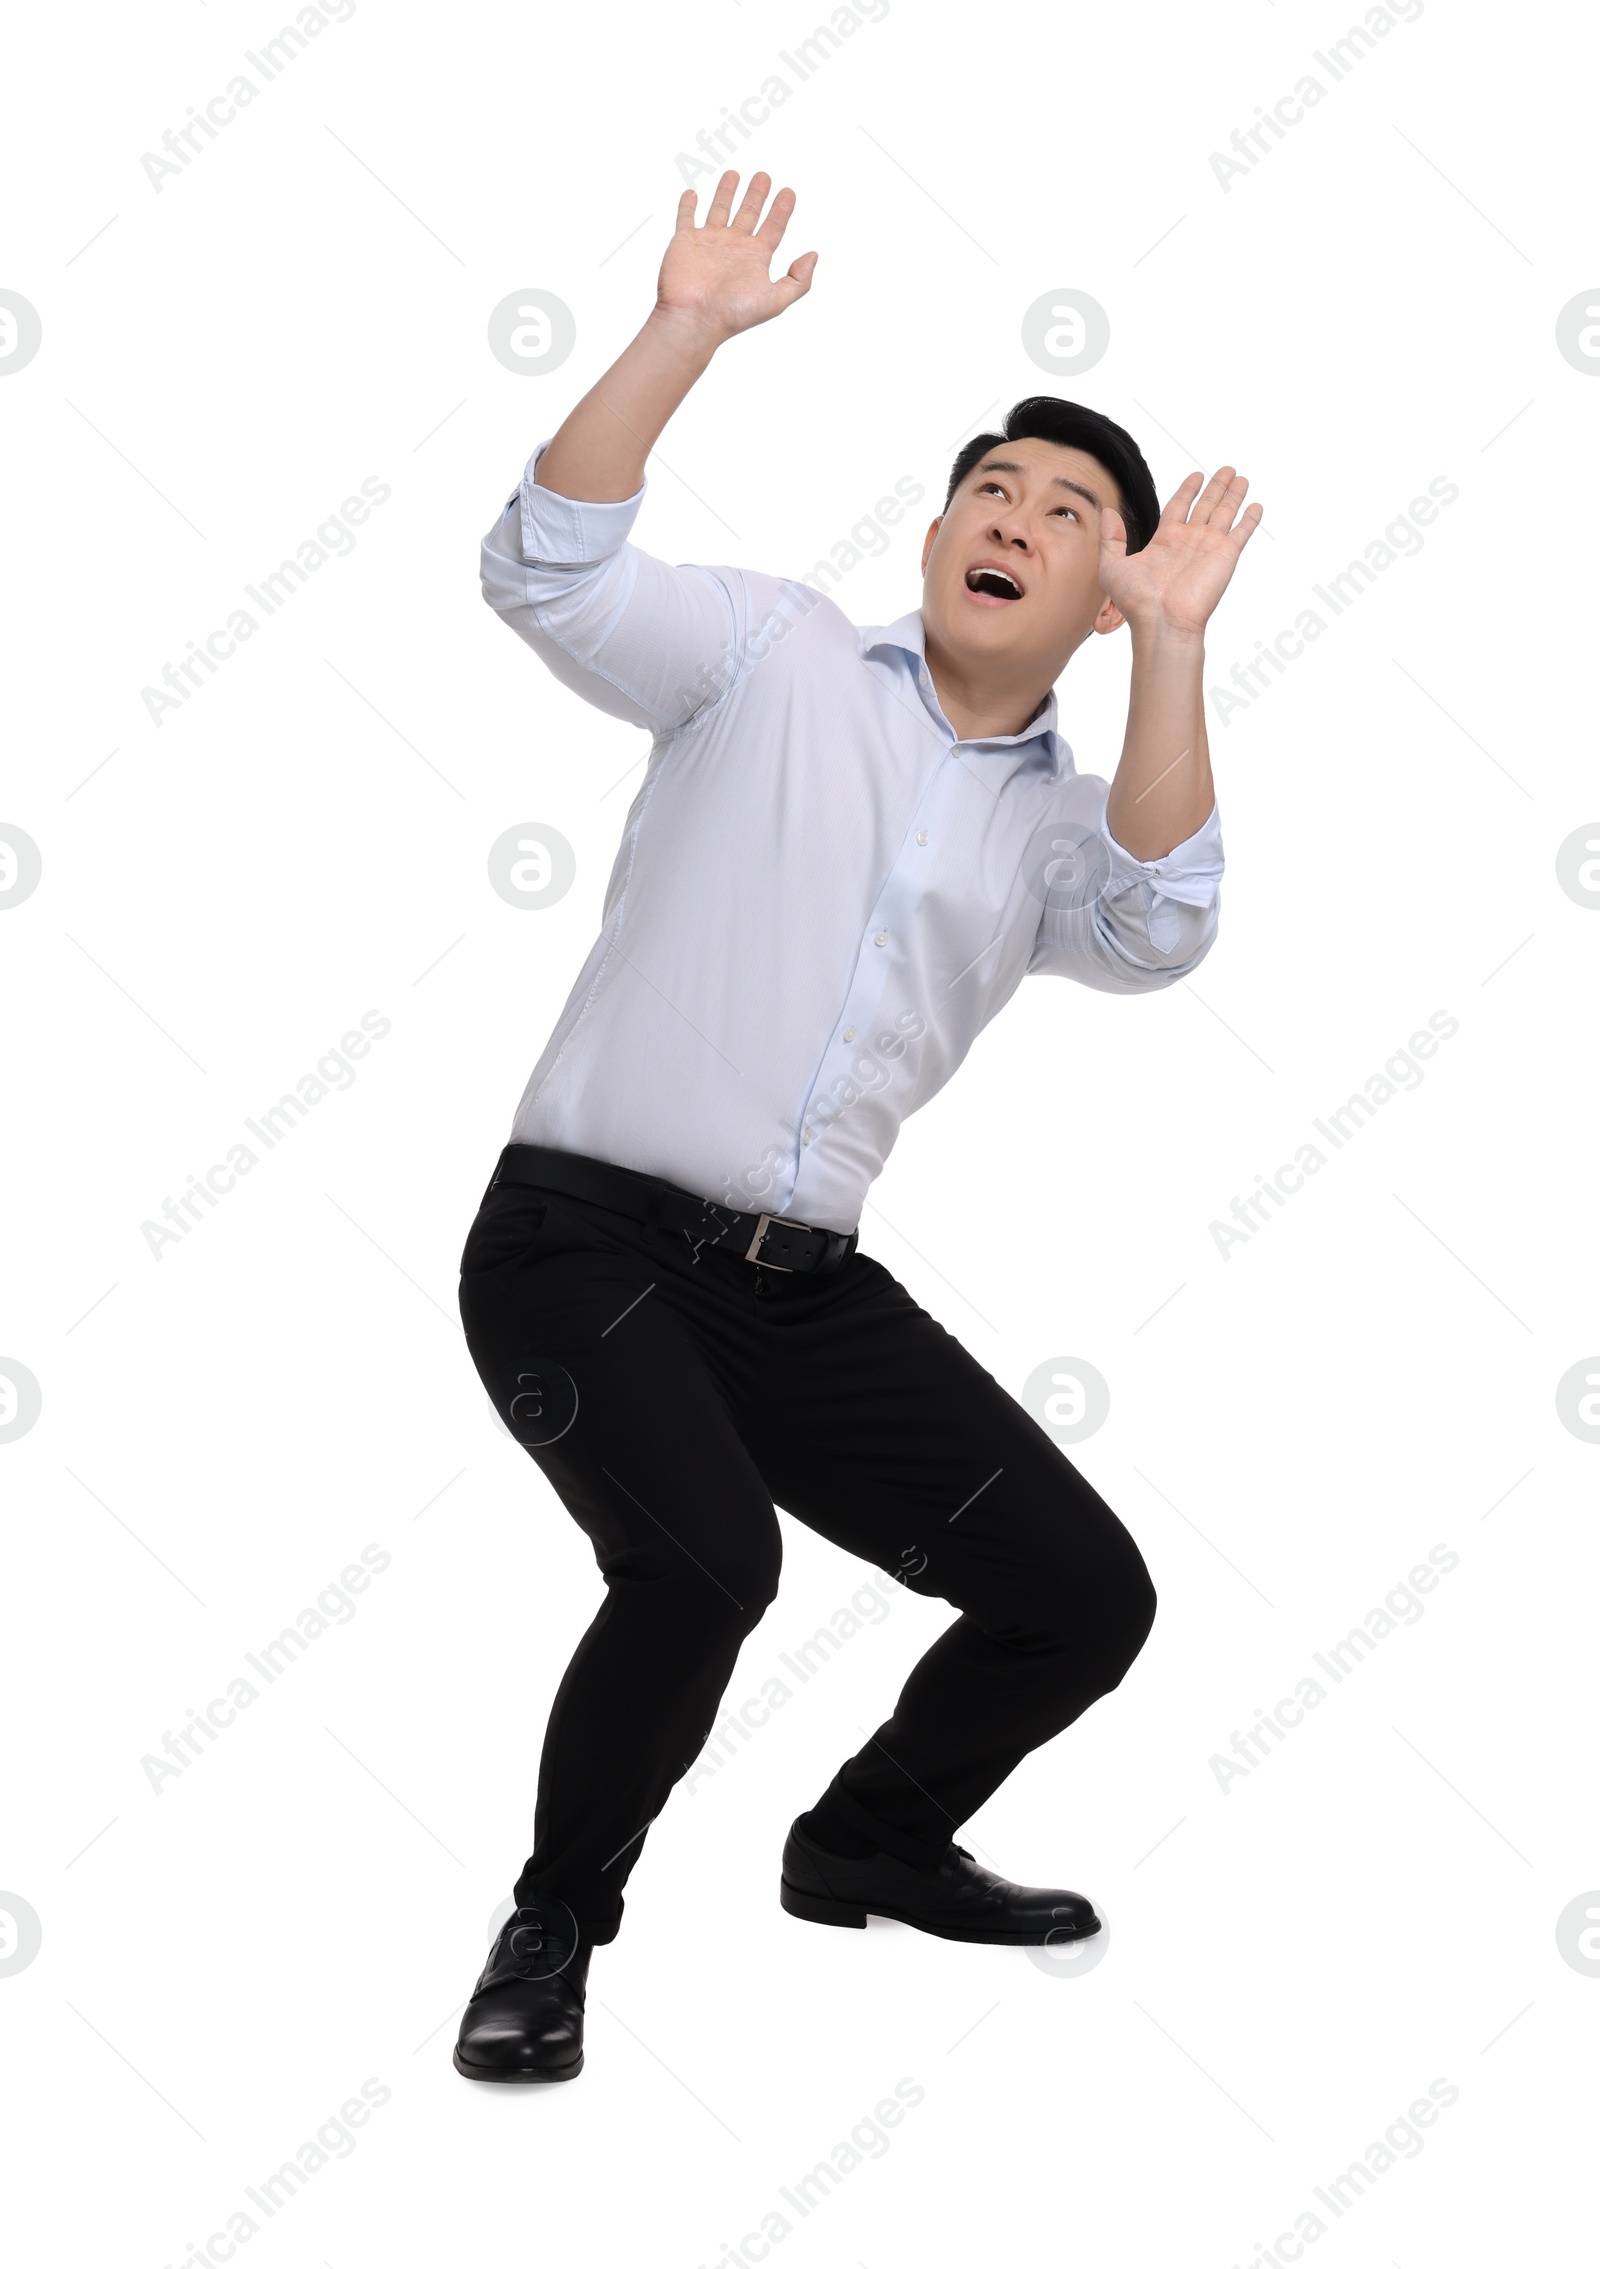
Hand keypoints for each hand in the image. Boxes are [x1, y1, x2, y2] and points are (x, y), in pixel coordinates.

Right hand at [653, 171, 817, 347]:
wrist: (694, 319)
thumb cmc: (732, 314)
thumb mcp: (776, 300)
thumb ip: (798, 280)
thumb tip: (813, 256)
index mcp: (754, 258)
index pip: (773, 227)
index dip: (782, 209)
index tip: (788, 192)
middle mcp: (733, 247)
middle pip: (749, 213)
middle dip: (757, 194)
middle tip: (763, 176)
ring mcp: (708, 242)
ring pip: (720, 209)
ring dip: (726, 192)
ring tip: (734, 174)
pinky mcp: (685, 241)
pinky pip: (686, 218)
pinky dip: (687, 206)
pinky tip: (692, 194)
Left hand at [1098, 467, 1262, 639]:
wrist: (1162, 622)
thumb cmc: (1137, 602)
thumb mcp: (1113, 566)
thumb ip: (1111, 539)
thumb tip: (1108, 512)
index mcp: (1166, 540)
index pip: (1179, 506)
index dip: (1188, 490)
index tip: (1196, 476)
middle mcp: (1189, 541)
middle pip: (1206, 506)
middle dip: (1216, 487)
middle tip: (1227, 470)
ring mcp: (1209, 547)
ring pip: (1225, 513)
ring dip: (1233, 495)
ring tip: (1240, 478)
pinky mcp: (1226, 555)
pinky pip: (1241, 532)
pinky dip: (1250, 519)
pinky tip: (1256, 506)